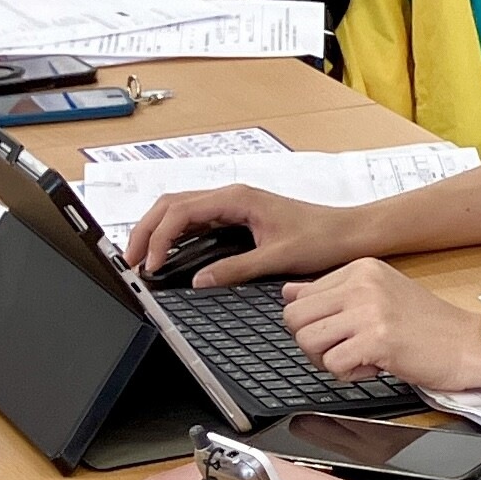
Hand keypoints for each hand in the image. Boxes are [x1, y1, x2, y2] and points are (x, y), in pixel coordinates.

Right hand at [120, 185, 364, 285]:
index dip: (159, 238)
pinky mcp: (238, 215)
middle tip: (132, 262)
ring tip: (143, 259)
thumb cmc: (322, 237)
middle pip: (171, 205)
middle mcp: (231, 196)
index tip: (151, 265)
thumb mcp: (277, 257)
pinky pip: (197, 220)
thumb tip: (200, 282)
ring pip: (180, 210)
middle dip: (146, 231)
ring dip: (158, 231)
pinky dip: (177, 234)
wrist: (348, 232)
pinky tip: (170, 254)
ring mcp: (233, 204)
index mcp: (237, 198)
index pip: (180, 212)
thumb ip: (236, 269)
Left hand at [278, 261, 480, 393]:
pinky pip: (332, 364)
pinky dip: (349, 374)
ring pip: (307, 340)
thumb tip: (288, 293)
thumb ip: (334, 293)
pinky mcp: (377, 339)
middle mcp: (363, 283)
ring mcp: (369, 310)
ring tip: (358, 358)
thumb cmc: (429, 326)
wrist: (470, 344)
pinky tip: (374, 367)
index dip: (314, 323)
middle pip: (294, 318)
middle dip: (312, 343)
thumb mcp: (379, 295)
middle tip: (341, 351)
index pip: (300, 296)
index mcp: (362, 269)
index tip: (343, 332)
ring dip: (327, 360)